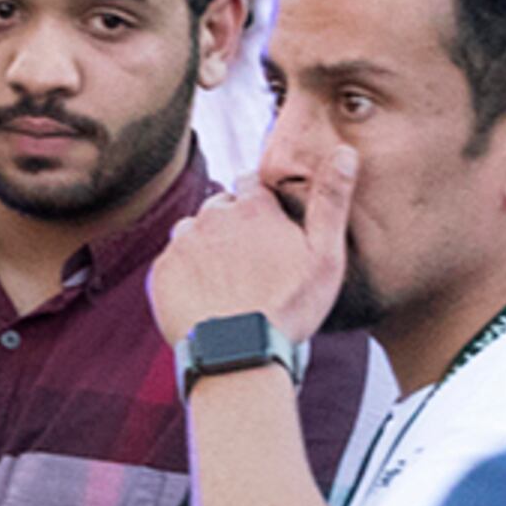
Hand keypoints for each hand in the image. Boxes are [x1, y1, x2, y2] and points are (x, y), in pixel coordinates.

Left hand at [150, 151, 354, 348]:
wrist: (239, 354)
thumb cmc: (290, 308)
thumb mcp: (325, 255)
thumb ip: (332, 200)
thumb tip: (344, 150)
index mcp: (252, 207)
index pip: (252, 183)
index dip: (261, 202)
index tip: (268, 224)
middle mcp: (211, 216)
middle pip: (221, 207)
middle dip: (233, 224)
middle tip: (250, 260)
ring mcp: (182, 243)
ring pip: (193, 232)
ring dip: (206, 246)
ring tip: (226, 280)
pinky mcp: (161, 271)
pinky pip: (173, 261)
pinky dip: (185, 273)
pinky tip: (205, 295)